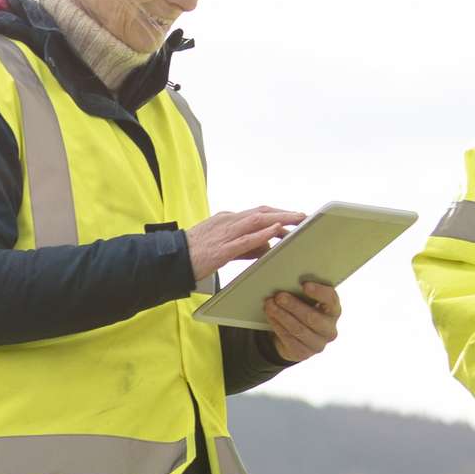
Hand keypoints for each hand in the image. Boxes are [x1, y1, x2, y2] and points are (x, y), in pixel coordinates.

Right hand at [187, 206, 302, 287]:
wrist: (170, 261)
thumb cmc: (195, 254)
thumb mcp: (223, 246)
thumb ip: (245, 246)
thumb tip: (266, 245)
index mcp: (227, 220)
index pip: (258, 213)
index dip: (277, 213)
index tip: (293, 216)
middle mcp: (228, 222)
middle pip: (261, 212)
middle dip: (284, 213)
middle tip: (303, 216)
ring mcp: (224, 234)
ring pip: (257, 221)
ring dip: (279, 219)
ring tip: (298, 220)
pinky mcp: (222, 249)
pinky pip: (246, 238)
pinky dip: (263, 233)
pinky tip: (276, 231)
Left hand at [262, 280, 339, 363]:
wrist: (294, 337)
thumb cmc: (302, 311)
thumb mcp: (306, 301)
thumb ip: (303, 293)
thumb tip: (287, 281)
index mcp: (334, 311)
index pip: (331, 300)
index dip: (319, 292)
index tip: (305, 285)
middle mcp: (330, 329)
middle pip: (313, 317)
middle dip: (294, 306)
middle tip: (279, 296)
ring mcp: (318, 344)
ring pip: (299, 329)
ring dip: (282, 315)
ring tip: (270, 305)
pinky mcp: (304, 353)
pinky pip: (289, 339)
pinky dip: (278, 326)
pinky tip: (271, 317)